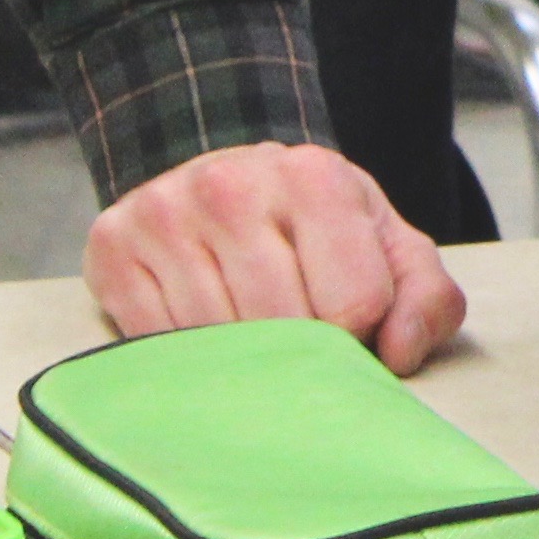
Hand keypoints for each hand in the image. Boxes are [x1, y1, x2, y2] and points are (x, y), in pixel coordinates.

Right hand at [84, 142, 465, 376]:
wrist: (226, 181)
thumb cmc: (318, 229)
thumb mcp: (388, 247)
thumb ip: (426, 299)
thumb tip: (397, 356)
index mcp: (315, 176)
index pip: (354, 304)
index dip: (361, 337)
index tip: (351, 328)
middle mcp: (232, 185)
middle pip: (282, 327)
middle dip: (302, 356)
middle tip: (300, 342)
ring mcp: (164, 213)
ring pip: (215, 342)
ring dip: (242, 362)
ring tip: (253, 336)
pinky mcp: (112, 248)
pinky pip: (155, 344)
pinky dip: (187, 359)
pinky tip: (204, 335)